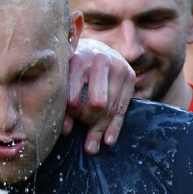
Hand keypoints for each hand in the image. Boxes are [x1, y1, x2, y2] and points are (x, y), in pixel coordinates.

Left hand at [63, 38, 134, 153]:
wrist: (94, 46)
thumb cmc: (72, 65)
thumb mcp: (63, 76)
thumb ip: (62, 100)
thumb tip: (66, 130)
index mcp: (78, 60)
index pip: (74, 98)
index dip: (70, 114)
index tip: (67, 122)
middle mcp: (100, 61)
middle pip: (97, 104)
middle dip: (88, 121)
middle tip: (82, 131)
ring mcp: (118, 67)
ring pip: (111, 108)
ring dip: (101, 129)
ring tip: (92, 146)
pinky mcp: (130, 74)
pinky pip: (123, 107)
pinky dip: (115, 126)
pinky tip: (107, 140)